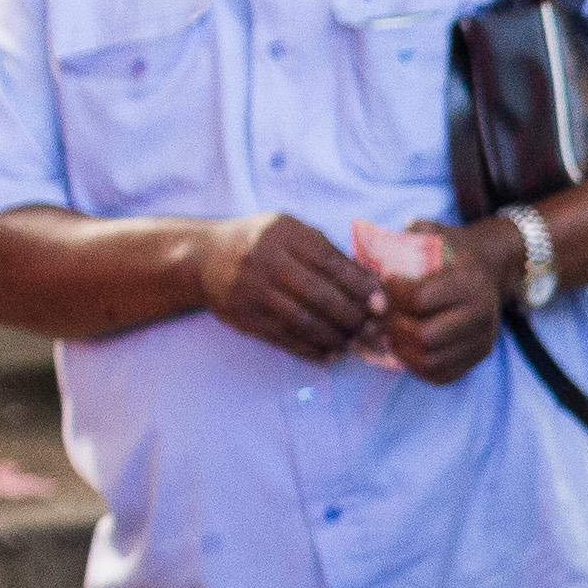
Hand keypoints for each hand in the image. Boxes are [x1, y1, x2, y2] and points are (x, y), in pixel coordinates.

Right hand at [193, 211, 383, 360]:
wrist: (206, 257)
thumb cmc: (264, 244)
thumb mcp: (293, 234)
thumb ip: (330, 255)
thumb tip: (375, 286)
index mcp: (283, 233)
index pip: (330, 263)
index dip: (360, 287)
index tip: (381, 306)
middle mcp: (264, 259)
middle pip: (319, 296)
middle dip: (353, 318)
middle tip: (373, 333)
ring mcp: (251, 290)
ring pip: (303, 321)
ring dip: (336, 338)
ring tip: (354, 345)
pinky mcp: (243, 316)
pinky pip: (283, 338)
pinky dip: (312, 350)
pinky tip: (330, 354)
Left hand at [356, 218, 513, 385]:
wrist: (492, 267)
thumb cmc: (453, 250)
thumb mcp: (432, 233)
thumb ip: (404, 240)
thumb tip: (367, 261)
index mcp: (469, 282)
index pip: (418, 299)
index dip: (391, 295)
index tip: (385, 285)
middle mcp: (481, 314)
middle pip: (424, 336)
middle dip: (394, 327)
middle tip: (383, 316)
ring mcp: (483, 339)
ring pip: (430, 361)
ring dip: (402, 349)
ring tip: (392, 332)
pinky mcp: (479, 357)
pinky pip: (441, 374)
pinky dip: (417, 365)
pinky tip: (408, 346)